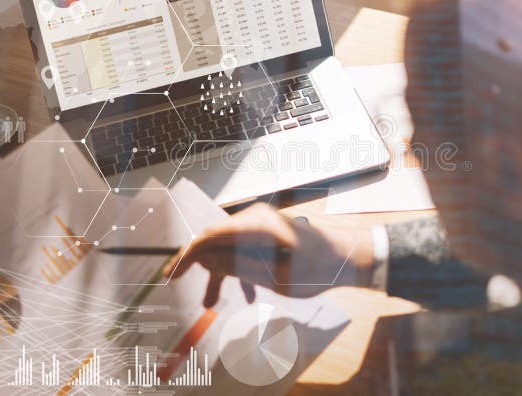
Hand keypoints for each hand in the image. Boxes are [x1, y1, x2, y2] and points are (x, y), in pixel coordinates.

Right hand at [163, 203, 373, 306]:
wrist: (349, 258)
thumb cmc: (316, 268)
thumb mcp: (272, 276)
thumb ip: (236, 265)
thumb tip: (204, 257)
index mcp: (255, 225)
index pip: (209, 236)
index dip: (187, 256)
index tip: (172, 275)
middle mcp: (256, 219)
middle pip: (217, 242)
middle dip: (203, 269)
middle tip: (185, 290)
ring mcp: (263, 224)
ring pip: (231, 248)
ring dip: (222, 274)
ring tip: (211, 304)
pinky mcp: (271, 233)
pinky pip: (246, 249)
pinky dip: (242, 271)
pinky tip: (248, 296)